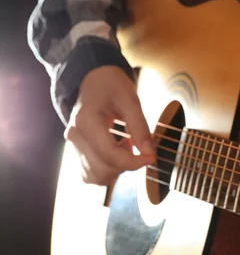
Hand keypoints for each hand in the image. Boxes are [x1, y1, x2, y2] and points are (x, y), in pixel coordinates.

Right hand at [64, 66, 154, 184]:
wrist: (93, 78)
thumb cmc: (112, 85)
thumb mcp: (130, 100)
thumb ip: (140, 127)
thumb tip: (149, 154)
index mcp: (86, 122)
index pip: (110, 155)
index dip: (134, 162)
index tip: (152, 157)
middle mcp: (75, 136)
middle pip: (103, 169)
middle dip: (126, 164)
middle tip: (137, 145)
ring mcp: (73, 145)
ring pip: (96, 176)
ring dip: (117, 169)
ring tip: (126, 145)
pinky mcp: (76, 151)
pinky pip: (91, 173)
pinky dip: (108, 169)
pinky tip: (117, 150)